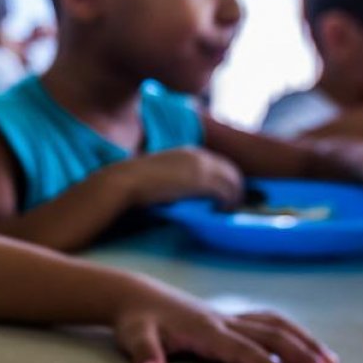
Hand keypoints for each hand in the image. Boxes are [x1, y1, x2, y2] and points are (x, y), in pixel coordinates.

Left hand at [112, 281, 336, 362]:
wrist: (135, 296)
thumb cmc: (136, 321)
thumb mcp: (132, 337)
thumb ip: (143, 354)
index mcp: (203, 329)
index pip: (238, 349)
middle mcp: (222, 321)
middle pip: (269, 335)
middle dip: (299, 354)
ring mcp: (229, 318)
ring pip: (275, 325)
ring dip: (304, 342)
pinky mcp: (230, 318)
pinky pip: (268, 322)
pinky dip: (292, 333)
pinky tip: (308, 347)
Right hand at [116, 147, 243, 207]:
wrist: (127, 180)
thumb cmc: (135, 181)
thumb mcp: (161, 174)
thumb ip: (176, 178)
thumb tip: (182, 192)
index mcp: (188, 152)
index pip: (218, 163)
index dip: (224, 178)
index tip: (223, 193)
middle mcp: (198, 155)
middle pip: (230, 169)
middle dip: (235, 186)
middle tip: (232, 203)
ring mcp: (201, 166)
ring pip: (233, 180)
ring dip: (235, 195)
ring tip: (228, 209)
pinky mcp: (202, 180)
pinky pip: (226, 190)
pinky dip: (228, 201)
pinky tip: (222, 210)